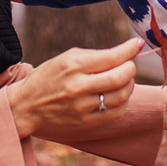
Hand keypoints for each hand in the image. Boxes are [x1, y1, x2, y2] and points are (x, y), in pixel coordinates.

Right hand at [6, 37, 141, 137]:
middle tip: (129, 64)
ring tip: (123, 79)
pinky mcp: (86, 121)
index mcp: (74, 65)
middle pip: (119, 78)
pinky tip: (117, 94)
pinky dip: (123, 101)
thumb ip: (97, 55)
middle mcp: (78, 86)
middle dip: (131, 68)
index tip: (137, 44)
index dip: (129, 50)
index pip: (111, 57)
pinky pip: (116, 112)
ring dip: (129, 85)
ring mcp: (83, 106)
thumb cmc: (51, 75)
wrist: (29, 104)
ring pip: (121, 96)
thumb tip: (127, 51)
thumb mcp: (68, 57)